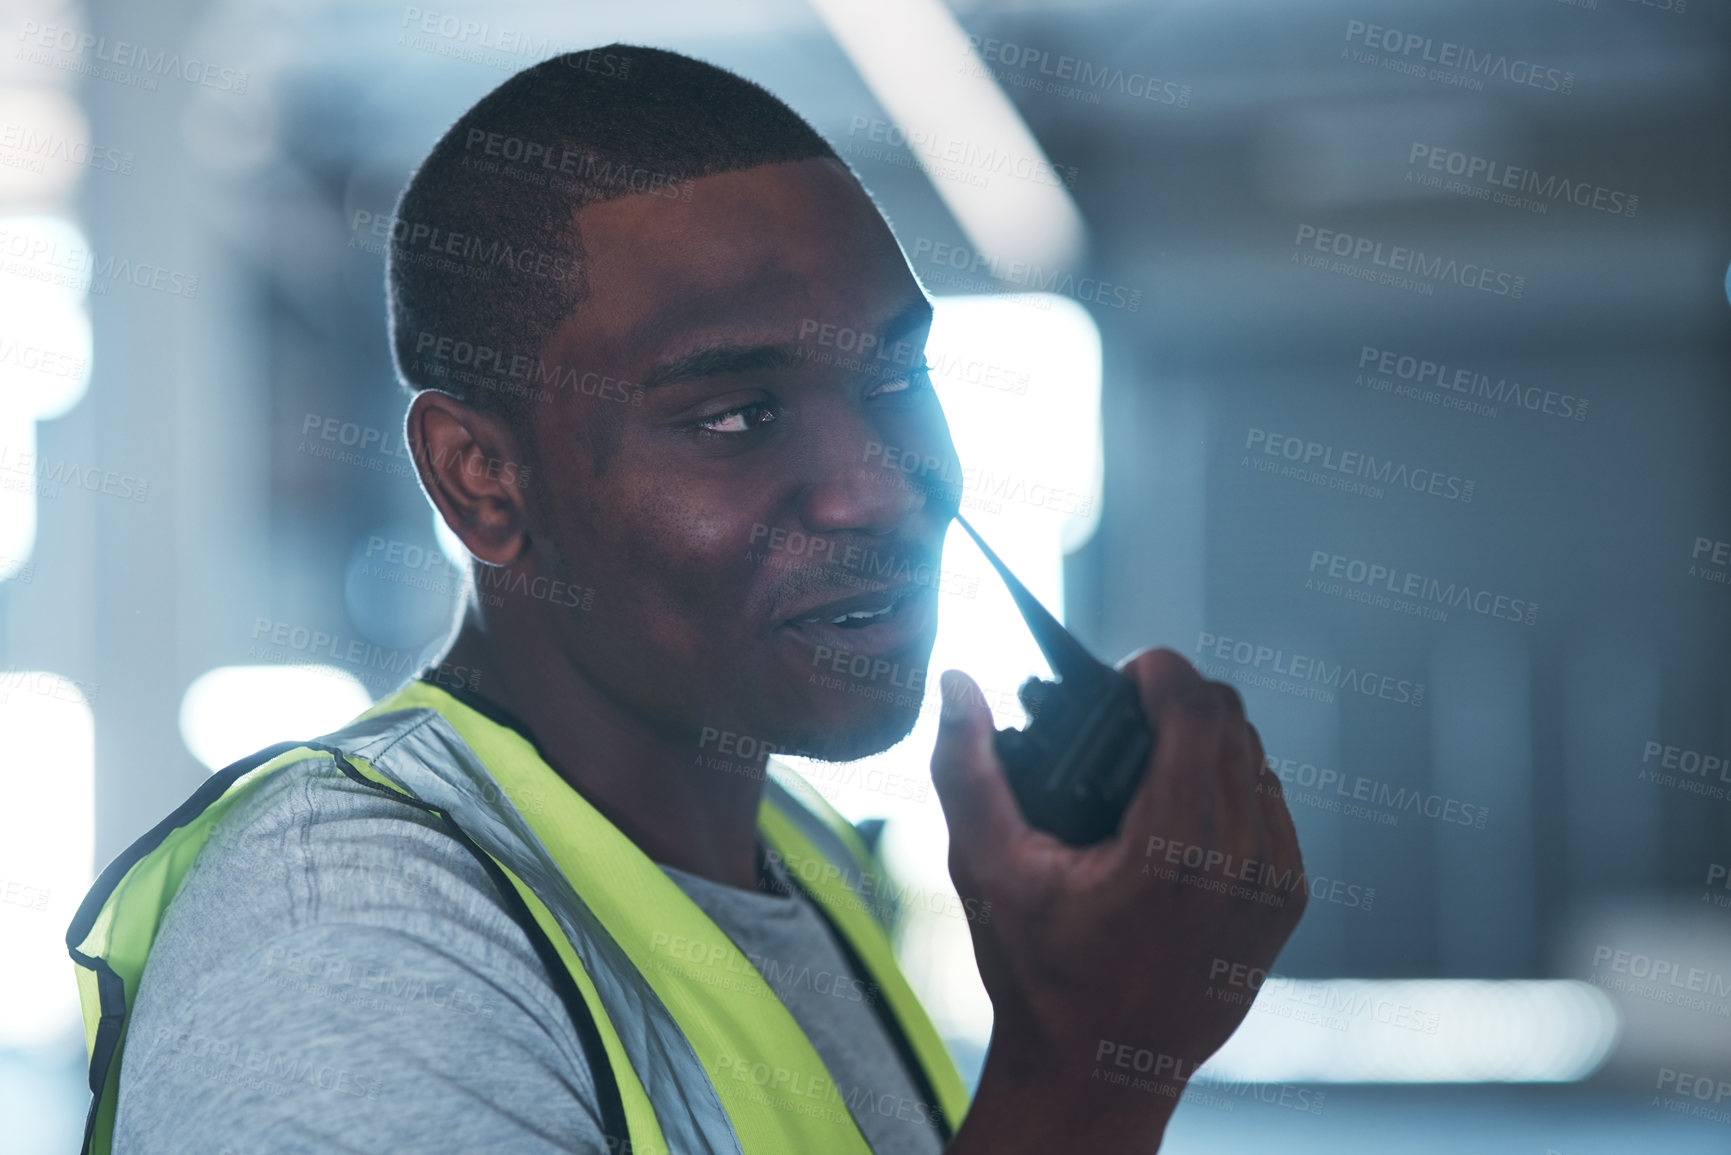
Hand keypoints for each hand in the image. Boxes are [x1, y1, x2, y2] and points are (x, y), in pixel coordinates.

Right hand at [933, 648, 1305, 1152]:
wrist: (1096, 1074)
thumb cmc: (1038, 977)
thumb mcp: (985, 868)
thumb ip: (966, 766)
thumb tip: (958, 684)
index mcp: (1176, 847)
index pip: (1197, 709)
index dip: (1158, 670)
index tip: (1122, 674)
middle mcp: (1242, 861)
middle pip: (1231, 721)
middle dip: (1177, 700)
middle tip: (1124, 717)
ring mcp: (1273, 883)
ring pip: (1256, 758)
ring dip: (1207, 742)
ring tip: (1147, 764)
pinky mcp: (1286, 901)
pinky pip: (1272, 805)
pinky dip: (1230, 788)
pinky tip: (1180, 811)